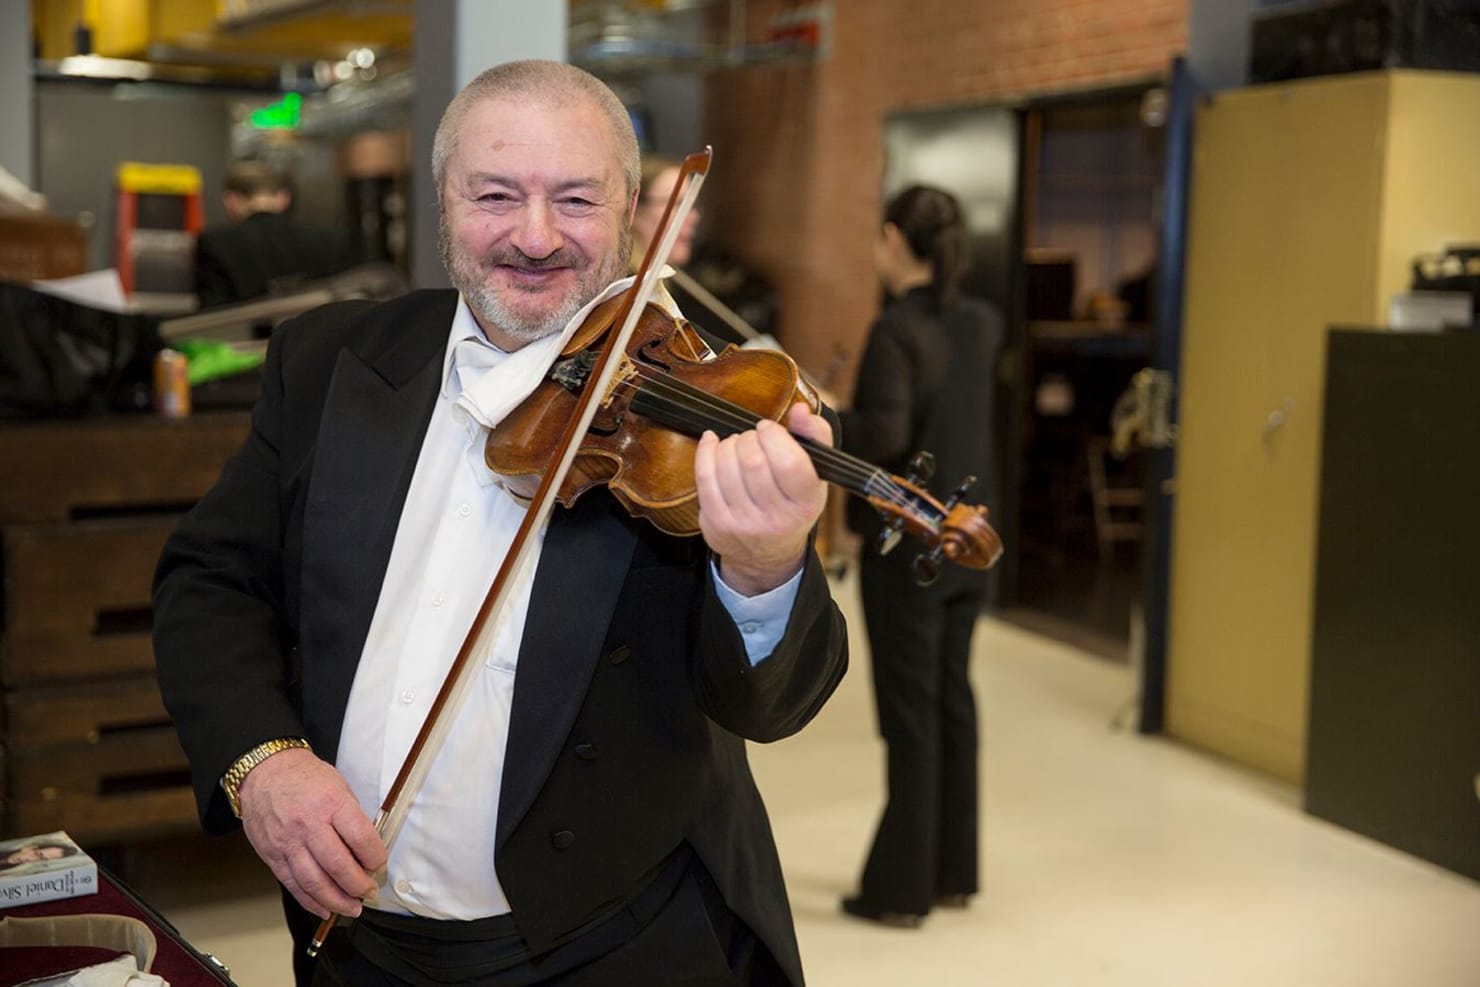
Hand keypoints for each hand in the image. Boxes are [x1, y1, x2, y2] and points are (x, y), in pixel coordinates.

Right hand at [237, 748, 385, 919]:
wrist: (263, 771)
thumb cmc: (303, 777)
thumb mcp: (338, 785)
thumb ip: (352, 817)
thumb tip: (368, 848)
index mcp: (330, 803)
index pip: (361, 838)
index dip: (375, 858)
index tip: (379, 865)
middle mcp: (308, 824)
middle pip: (339, 866)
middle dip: (359, 886)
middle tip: (369, 892)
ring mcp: (287, 842)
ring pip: (315, 883)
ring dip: (337, 901)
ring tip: (352, 907)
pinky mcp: (272, 855)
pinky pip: (293, 885)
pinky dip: (311, 901)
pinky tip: (325, 908)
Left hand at [695, 402, 831, 595]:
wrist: (767, 555)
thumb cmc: (792, 504)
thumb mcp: (816, 475)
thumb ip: (815, 436)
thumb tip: (800, 409)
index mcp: (806, 503)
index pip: (790, 462)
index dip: (774, 435)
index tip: (769, 430)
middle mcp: (777, 518)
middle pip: (753, 460)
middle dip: (749, 437)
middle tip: (752, 438)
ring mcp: (744, 524)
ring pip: (726, 466)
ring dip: (728, 444)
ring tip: (737, 445)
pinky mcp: (716, 524)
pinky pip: (704, 477)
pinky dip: (706, 451)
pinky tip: (713, 444)